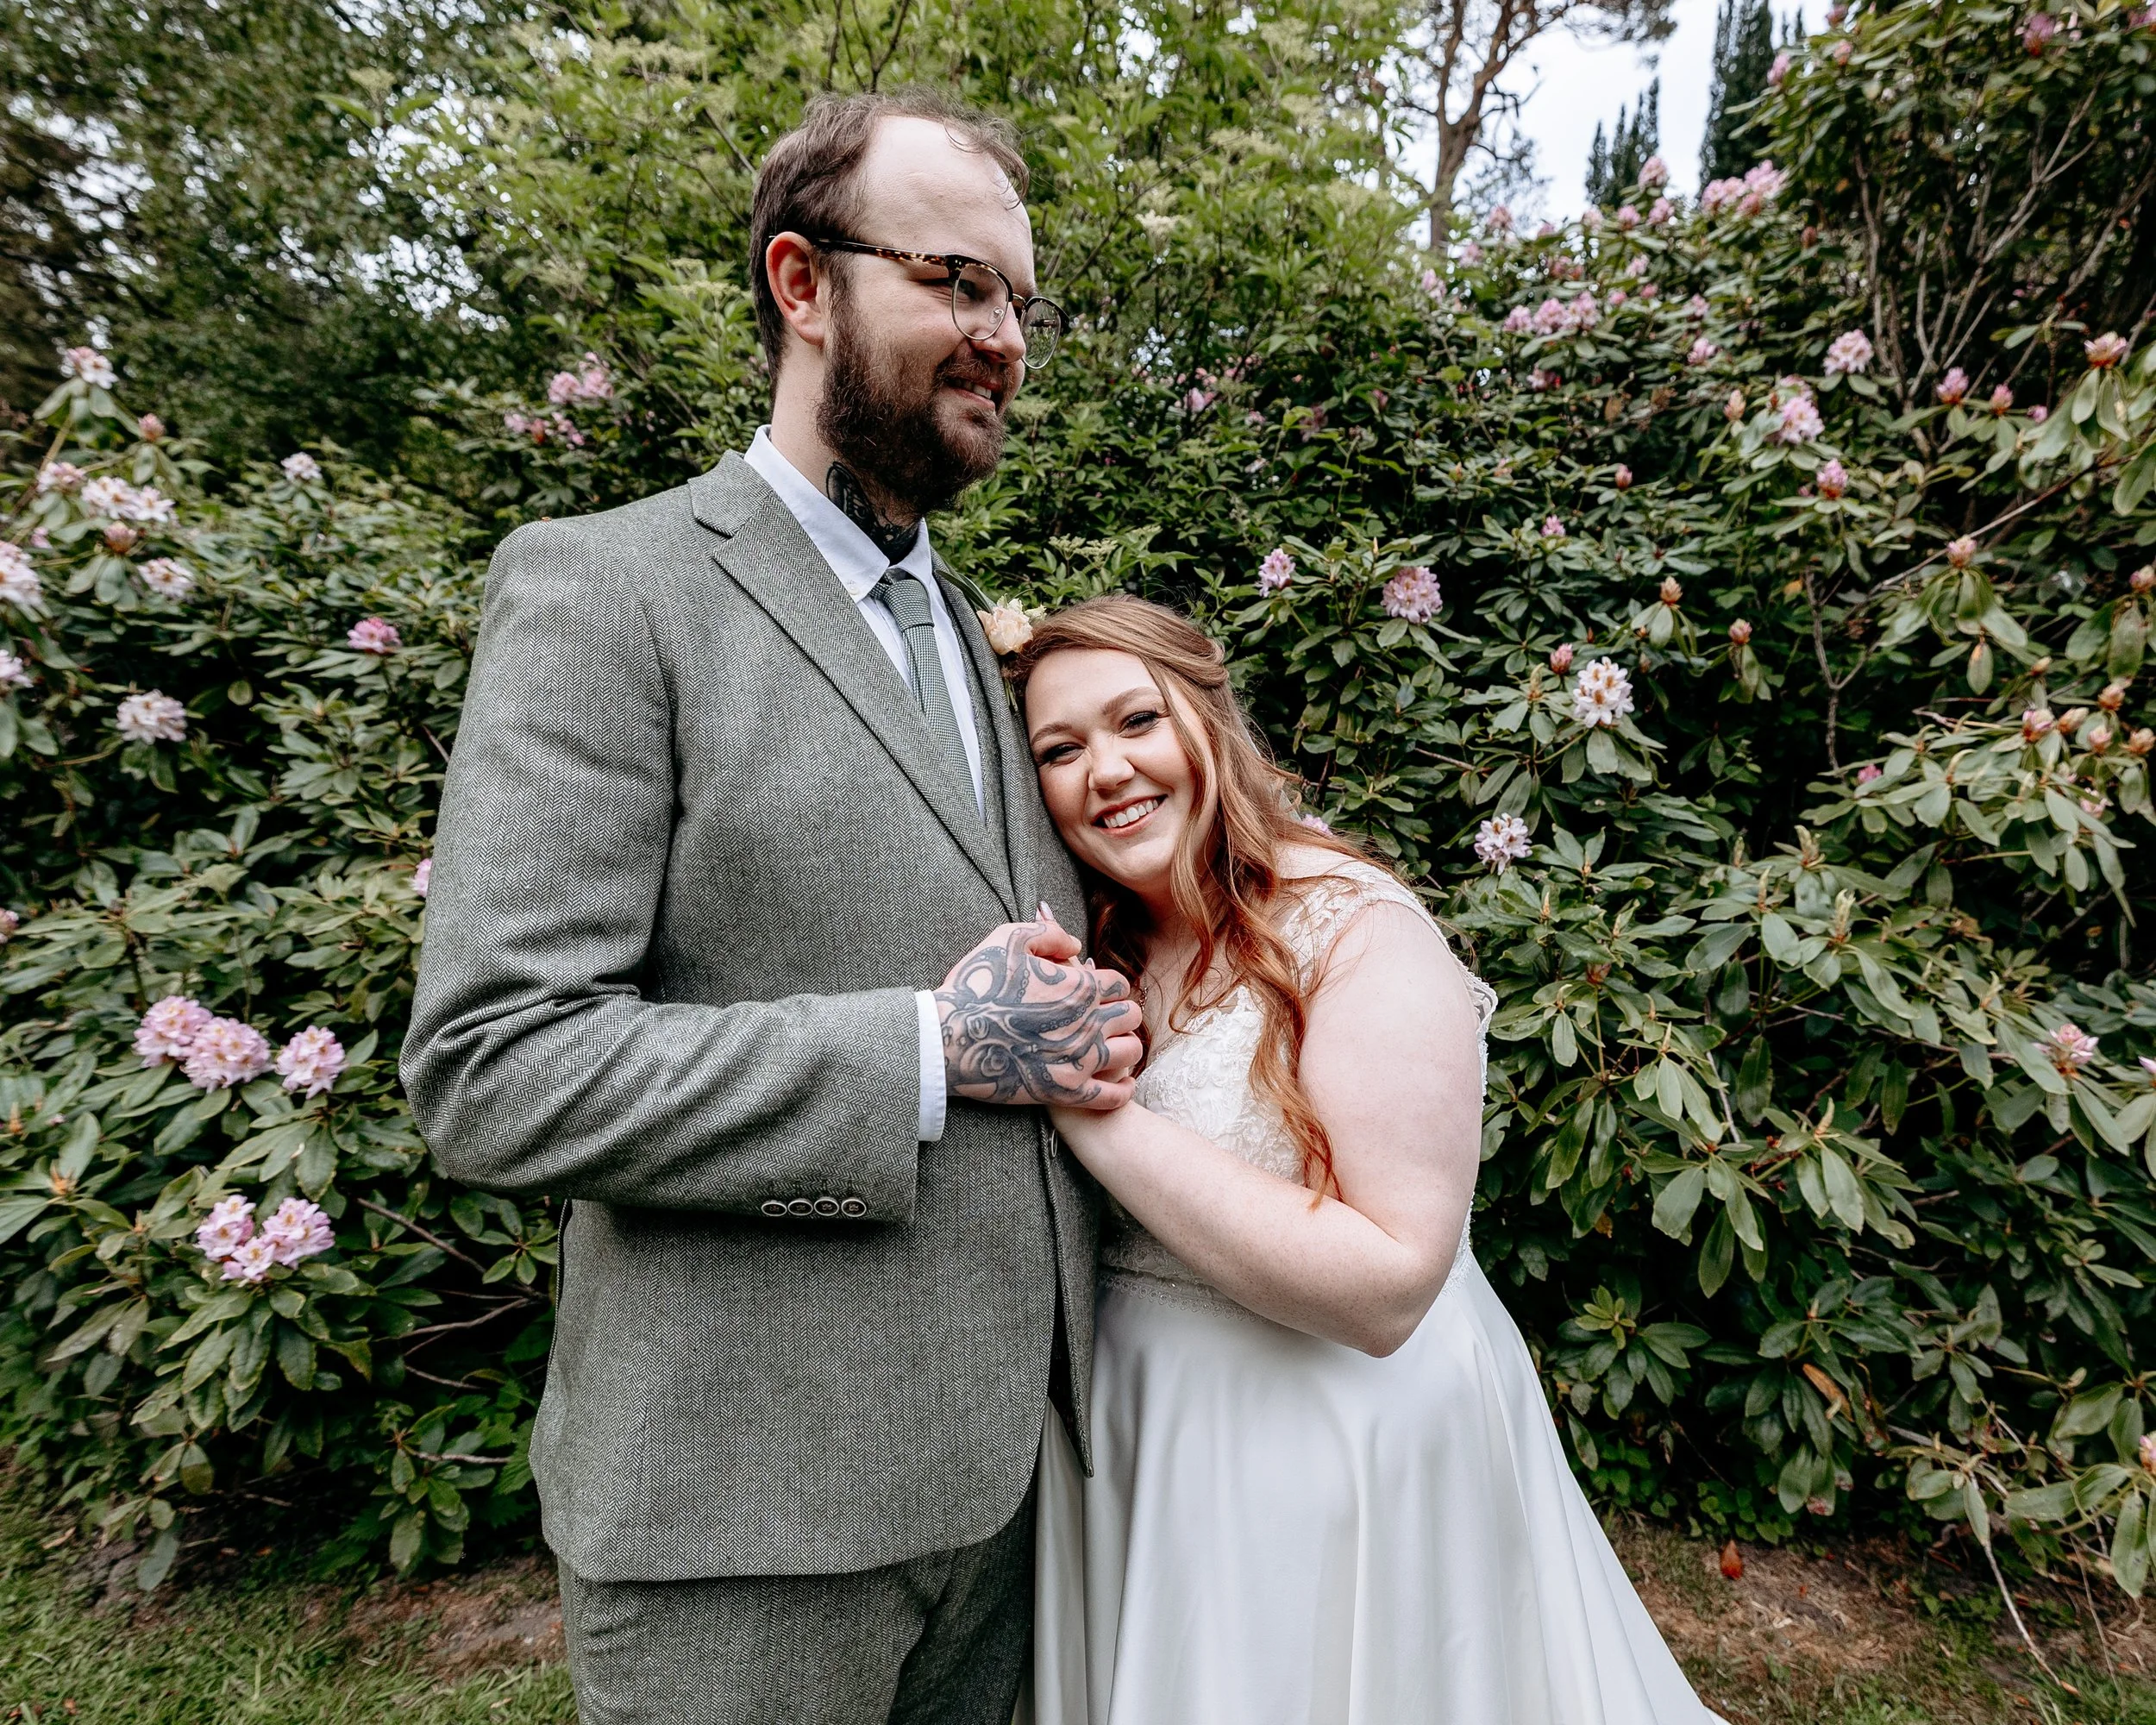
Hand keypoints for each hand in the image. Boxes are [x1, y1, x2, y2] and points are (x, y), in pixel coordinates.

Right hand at [934, 917, 1144, 1108]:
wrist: (947, 1038)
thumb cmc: (975, 986)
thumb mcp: (1007, 939)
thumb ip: (1048, 934)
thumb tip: (1076, 945)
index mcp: (1080, 986)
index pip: (1118, 984)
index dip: (1105, 986)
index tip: (1090, 993)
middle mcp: (1088, 1023)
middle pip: (1131, 1016)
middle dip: (1118, 1012)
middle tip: (1099, 1018)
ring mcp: (1079, 1060)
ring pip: (1131, 1052)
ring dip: (1123, 1046)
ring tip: (1106, 1046)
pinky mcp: (1066, 1092)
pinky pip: (1113, 1096)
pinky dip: (1122, 1088)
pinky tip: (1117, 1081)